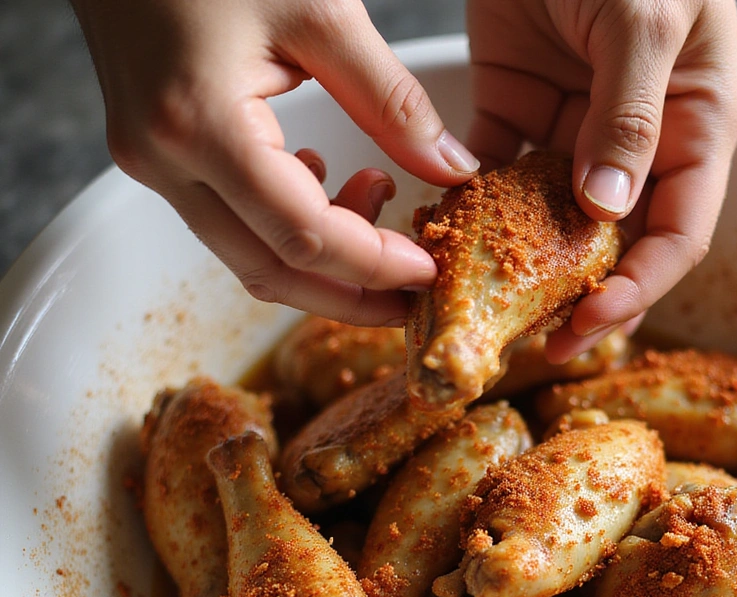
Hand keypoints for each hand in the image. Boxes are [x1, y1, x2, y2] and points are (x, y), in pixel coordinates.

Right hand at [71, 0, 479, 324]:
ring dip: (323, 262)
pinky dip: (288, 228)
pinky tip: (327, 181)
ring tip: (380, 206)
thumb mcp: (320, 8)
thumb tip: (452, 168)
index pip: (302, 236)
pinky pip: (230, 223)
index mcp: (200, 122)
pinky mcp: (156, 154)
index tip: (427, 271)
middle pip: (270, 272)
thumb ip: (391, 100)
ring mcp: (152, 162)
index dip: (373, 266)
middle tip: (412, 294)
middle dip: (351, 296)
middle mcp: (164, 160)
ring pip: (248, 258)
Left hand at [465, 0, 736, 360]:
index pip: (677, 236)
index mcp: (693, 129)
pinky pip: (498, 182)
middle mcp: (638, 145)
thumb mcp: (647, 19)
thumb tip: (608, 212)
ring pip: (553, 226)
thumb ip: (631, 117)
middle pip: (614, 247)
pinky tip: (453, 248)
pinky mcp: (517, 115)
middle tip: (534, 344)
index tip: (589, 327)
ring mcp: (576, 134)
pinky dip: (476, 216)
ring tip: (489, 314)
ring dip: (523, 273)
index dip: (638, 290)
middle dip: (579, 300)